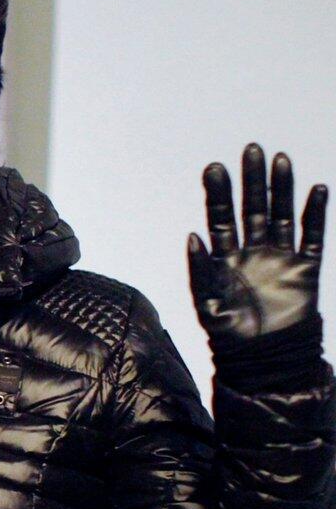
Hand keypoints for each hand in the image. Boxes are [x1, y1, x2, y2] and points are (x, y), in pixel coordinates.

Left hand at [188, 143, 325, 344]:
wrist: (264, 360)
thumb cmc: (229, 335)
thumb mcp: (207, 304)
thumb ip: (200, 272)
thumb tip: (192, 236)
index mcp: (225, 257)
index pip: (221, 217)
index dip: (218, 193)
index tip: (214, 167)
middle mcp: (253, 251)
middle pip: (253, 208)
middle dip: (251, 180)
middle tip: (251, 148)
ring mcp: (280, 258)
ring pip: (283, 215)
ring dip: (282, 188)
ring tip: (280, 159)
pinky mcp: (305, 269)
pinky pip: (313, 236)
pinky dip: (315, 214)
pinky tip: (317, 190)